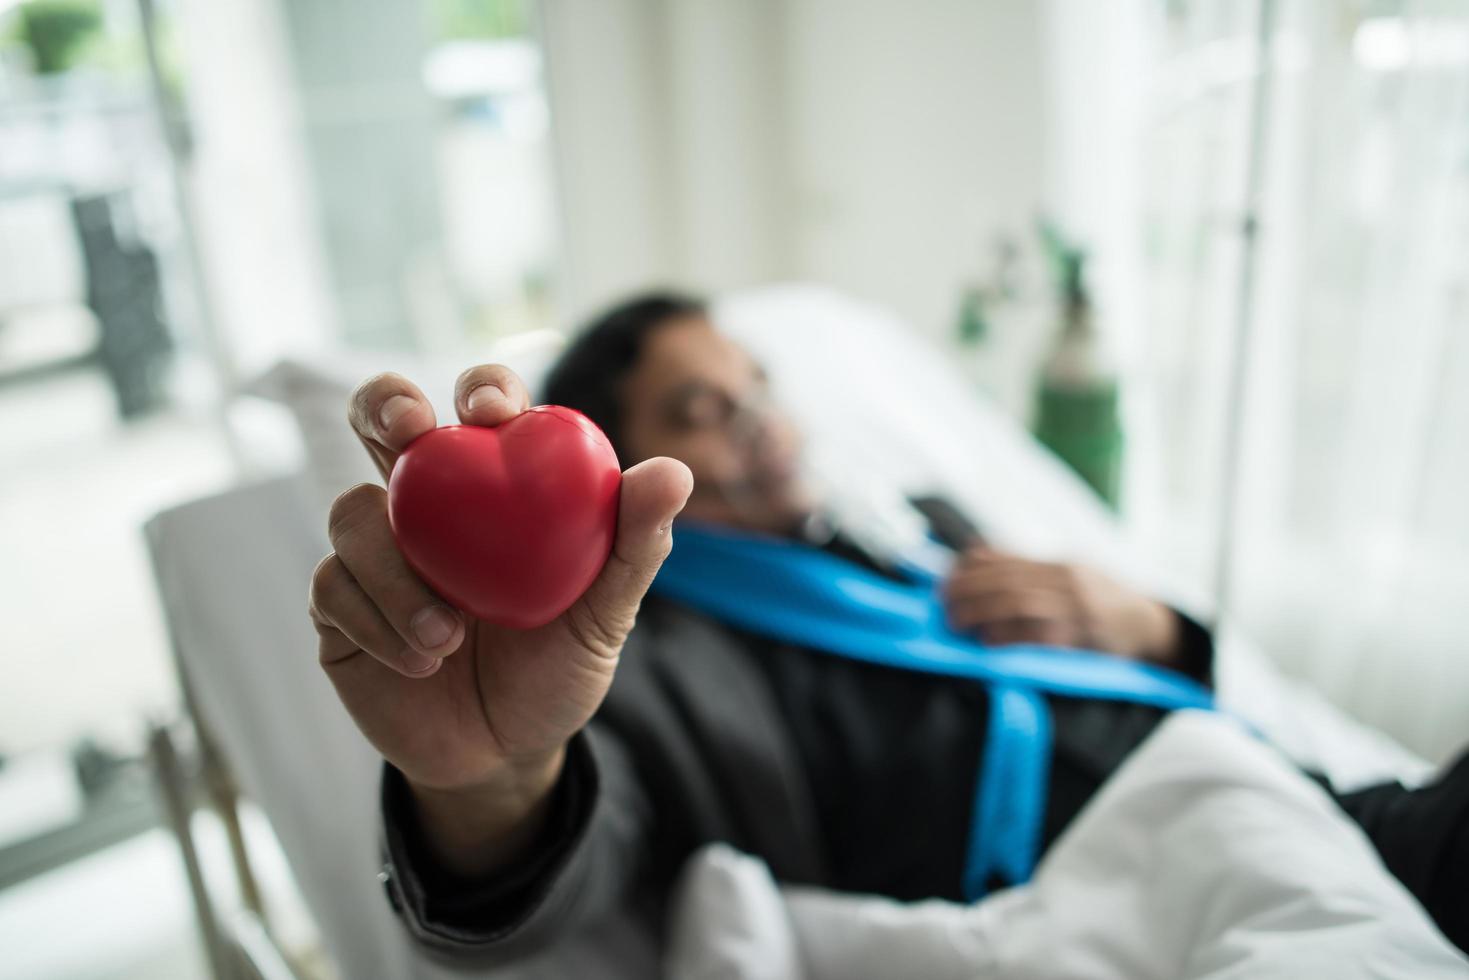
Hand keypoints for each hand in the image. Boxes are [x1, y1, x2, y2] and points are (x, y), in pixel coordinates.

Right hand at [308, 365, 691, 873]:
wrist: (504, 756)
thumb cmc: (557, 668)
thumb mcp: (605, 615)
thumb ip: (634, 545)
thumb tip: (673, 471)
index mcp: (494, 483)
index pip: (482, 407)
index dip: (481, 388)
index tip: (490, 412)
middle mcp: (428, 501)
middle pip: (382, 418)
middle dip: (384, 404)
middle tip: (408, 430)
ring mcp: (376, 549)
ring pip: (352, 511)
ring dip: (396, 572)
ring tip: (449, 637)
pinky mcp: (338, 604)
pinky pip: (334, 585)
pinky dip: (379, 621)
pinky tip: (422, 661)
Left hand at [940, 546, 1181, 664]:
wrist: (1150, 627)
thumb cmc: (1100, 602)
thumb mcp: (1070, 575)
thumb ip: (1026, 567)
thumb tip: (975, 553)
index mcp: (1062, 565)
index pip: (1008, 561)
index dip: (971, 570)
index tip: (945, 579)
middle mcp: (1070, 582)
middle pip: (1008, 581)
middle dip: (969, 590)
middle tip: (943, 603)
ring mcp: (1079, 610)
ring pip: (1021, 604)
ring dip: (982, 611)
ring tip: (956, 621)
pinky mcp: (1084, 639)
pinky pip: (1043, 636)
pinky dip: (1012, 636)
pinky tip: (989, 640)